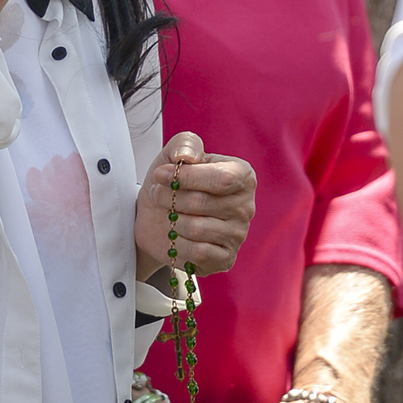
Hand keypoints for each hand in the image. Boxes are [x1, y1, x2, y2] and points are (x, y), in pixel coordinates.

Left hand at [136, 132, 256, 277]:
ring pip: (197, 228)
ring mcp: (238, 234)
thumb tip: (187, 156)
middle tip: (158, 194)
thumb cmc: (172, 183)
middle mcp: (245, 206)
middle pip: (203, 203)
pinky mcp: (226, 258)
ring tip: (169, 214)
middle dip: (171, 198)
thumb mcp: (174, 154)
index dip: (187, 177)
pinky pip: (199, 253)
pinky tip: (177, 236)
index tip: (159, 174)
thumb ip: (184, 143)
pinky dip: (178, 244)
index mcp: (242, 175)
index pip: (222, 178)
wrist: (157, 218)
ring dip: (172, 221)